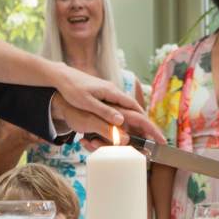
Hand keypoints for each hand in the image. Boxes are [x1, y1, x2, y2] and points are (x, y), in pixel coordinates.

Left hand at [50, 92, 164, 149]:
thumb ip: (104, 111)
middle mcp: (114, 92)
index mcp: (112, 93)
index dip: (147, 122)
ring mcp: (109, 93)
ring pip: (126, 110)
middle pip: (134, 110)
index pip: (135, 108)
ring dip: (134, 123)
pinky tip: (123, 128)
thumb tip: (121, 120)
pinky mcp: (103, 96)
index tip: (157, 135)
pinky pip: (118, 109)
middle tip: (152, 141)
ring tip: (141, 137)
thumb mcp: (87, 103)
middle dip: (144, 125)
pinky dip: (123, 120)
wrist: (61, 77)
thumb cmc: (72, 89)